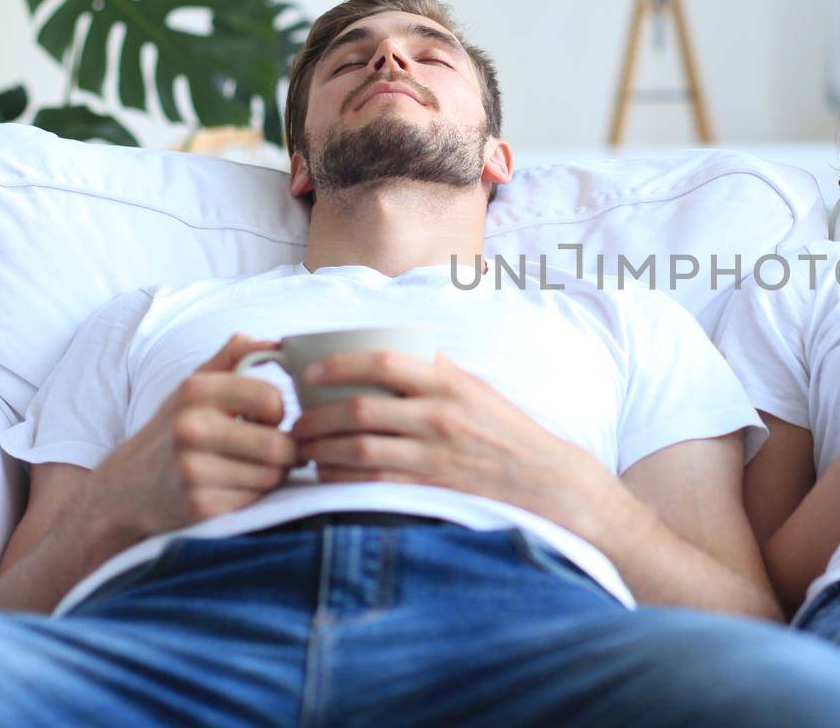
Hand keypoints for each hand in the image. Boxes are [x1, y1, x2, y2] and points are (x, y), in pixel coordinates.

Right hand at [90, 333, 295, 539]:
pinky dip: (253, 495)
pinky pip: (255, 500)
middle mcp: (191, 429)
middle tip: (274, 449)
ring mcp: (193, 470)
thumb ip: (234, 356)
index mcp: (195, 391)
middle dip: (286, 450)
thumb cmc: (174, 429)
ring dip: (272, 474)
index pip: (271, 398)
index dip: (278, 411)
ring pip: (272, 476)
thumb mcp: (195, 385)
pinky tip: (233, 486)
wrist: (127, 486)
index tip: (267, 418)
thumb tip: (277, 342)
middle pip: (278, 445)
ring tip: (252, 467)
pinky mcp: (200, 506)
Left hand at [291, 350, 619, 534]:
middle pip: (359, 409)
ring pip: (358, 449)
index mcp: (448, 385)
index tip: (311, 372)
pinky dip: (340, 480)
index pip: (384, 361)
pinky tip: (326, 476)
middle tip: (295, 422)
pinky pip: (370, 485)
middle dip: (316, 416)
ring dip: (321, 449)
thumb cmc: (506, 433)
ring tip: (303, 449)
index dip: (340, 363)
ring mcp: (433, 457)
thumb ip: (436, 372)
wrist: (544, 483)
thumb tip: (389, 350)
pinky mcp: (429, 490)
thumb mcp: (476, 390)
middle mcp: (438, 417)